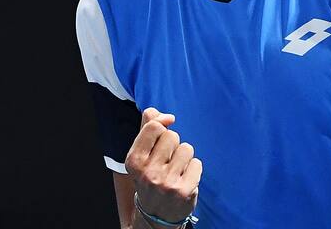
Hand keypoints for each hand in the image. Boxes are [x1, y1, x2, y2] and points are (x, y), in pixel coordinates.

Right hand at [125, 107, 202, 224]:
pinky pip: (197, 163)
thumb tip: (168, 116)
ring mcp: (166, 183)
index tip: (162, 134)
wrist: (156, 214)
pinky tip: (185, 179)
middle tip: (167, 161)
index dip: (162, 127)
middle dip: (173, 145)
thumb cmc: (150, 175)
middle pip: (172, 135)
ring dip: (184, 157)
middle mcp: (148, 173)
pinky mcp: (184, 191)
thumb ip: (148, 126)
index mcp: (134, 160)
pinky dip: (194, 169)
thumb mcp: (142, 152)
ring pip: (186, 148)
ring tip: (176, 170)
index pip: (154, 126)